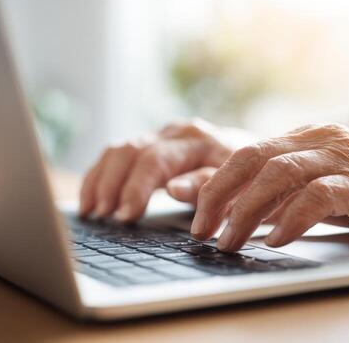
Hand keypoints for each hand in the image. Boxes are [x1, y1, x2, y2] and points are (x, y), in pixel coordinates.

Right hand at [79, 118, 254, 220]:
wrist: (256, 156)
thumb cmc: (249, 175)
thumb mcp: (239, 184)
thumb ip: (207, 185)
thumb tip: (173, 189)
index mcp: (197, 139)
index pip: (155, 160)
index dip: (136, 189)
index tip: (125, 216)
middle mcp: (175, 132)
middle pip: (130, 151)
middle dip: (112, 185)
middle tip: (102, 216)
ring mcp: (161, 135)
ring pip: (119, 150)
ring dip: (100, 180)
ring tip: (91, 211)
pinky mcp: (153, 144)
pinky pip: (118, 155)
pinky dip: (101, 176)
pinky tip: (91, 200)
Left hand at [191, 124, 348, 251]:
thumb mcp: (320, 184)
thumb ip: (283, 190)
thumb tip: (235, 209)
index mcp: (305, 137)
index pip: (245, 153)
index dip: (214, 183)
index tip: (193, 213)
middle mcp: (320, 140)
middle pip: (252, 157)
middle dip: (219, 194)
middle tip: (202, 230)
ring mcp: (344, 158)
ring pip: (279, 173)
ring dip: (247, 211)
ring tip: (230, 241)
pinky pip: (320, 196)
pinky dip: (292, 217)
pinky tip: (277, 239)